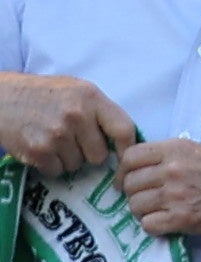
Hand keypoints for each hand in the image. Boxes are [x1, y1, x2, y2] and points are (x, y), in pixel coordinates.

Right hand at [0, 75, 139, 176]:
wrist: (2, 98)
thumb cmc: (44, 94)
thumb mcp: (77, 90)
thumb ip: (99, 110)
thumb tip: (123, 138)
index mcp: (91, 98)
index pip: (123, 129)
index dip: (127, 148)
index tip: (125, 159)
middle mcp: (76, 116)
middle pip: (99, 155)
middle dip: (89, 153)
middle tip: (74, 141)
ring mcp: (56, 135)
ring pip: (77, 165)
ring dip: (68, 159)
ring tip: (54, 140)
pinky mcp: (37, 151)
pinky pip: (56, 171)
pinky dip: (50, 165)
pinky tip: (42, 148)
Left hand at [109, 139, 200, 237]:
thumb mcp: (200, 152)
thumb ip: (169, 156)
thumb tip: (139, 169)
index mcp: (176, 148)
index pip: (129, 157)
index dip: (124, 171)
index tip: (129, 180)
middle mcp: (172, 169)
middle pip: (129, 184)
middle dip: (134, 194)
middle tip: (147, 199)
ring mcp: (175, 194)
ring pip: (135, 206)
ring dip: (143, 211)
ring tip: (160, 211)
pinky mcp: (181, 218)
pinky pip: (147, 225)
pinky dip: (154, 226)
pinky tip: (167, 222)